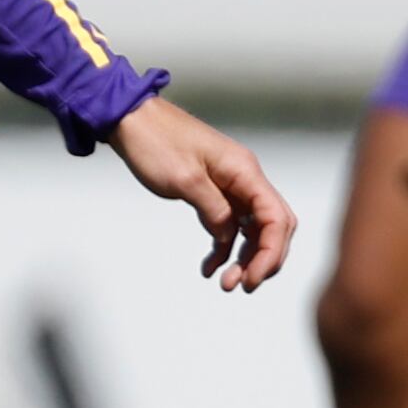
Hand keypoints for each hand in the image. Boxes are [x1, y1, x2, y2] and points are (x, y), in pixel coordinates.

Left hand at [104, 95, 295, 290]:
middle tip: (241, 286)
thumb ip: (214, 211)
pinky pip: (229, 225)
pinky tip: (209, 268)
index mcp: (244, 172)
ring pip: (253, 229)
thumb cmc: (155, 143)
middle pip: (273, 226)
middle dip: (263, 259)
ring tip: (225, 284)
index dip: (271, 253)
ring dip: (244, 258)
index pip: (276, 218)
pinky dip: (223, 247)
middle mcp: (245, 178)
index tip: (251, 279)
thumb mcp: (184, 180)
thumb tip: (230, 236)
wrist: (131, 120)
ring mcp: (231, 185)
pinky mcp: (214, 192)